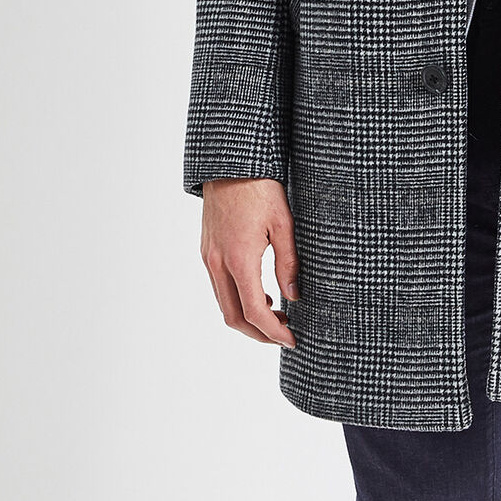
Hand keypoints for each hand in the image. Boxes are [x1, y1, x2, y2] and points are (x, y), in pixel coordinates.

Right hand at [199, 177, 299, 348]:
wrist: (231, 162)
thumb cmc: (260, 186)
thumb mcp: (283, 222)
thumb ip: (289, 262)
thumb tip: (294, 296)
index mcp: (239, 258)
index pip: (253, 311)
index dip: (273, 331)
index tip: (291, 339)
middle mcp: (218, 262)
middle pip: (233, 317)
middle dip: (258, 333)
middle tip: (284, 334)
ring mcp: (209, 257)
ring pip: (223, 303)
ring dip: (247, 318)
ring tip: (276, 314)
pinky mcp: (207, 250)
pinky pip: (219, 286)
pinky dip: (237, 299)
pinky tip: (259, 292)